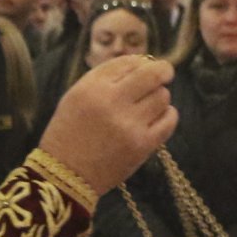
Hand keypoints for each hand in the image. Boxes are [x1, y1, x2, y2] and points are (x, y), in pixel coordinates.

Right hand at [39, 56, 175, 196]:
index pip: (128, 62)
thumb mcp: (76, 95)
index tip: (145, 67)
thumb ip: (106, 78)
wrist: (66, 174)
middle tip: (165, 73)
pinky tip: (157, 117)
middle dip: (163, 71)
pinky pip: (169, 120)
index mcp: (91, 88)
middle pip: (152, 75)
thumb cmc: (71, 132)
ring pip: (162, 96)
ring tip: (148, 105)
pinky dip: (167, 115)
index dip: (141, 62)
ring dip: (160, 97)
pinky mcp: (142, 144)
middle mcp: (111, 102)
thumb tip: (143, 63)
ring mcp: (129, 124)